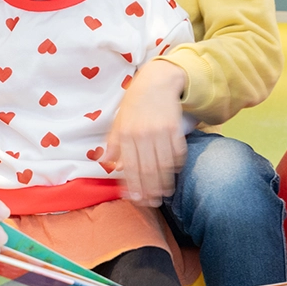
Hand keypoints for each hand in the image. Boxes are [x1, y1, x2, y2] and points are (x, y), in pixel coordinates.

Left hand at [105, 62, 188, 204]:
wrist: (156, 82)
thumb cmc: (134, 104)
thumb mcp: (118, 121)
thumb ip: (113, 143)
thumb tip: (108, 164)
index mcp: (126, 134)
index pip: (130, 167)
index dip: (134, 186)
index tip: (137, 200)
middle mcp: (142, 134)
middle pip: (148, 170)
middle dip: (150, 190)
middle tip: (152, 203)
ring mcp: (160, 131)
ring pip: (164, 165)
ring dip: (165, 183)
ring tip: (164, 194)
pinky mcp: (175, 128)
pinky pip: (178, 152)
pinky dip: (177, 165)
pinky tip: (174, 173)